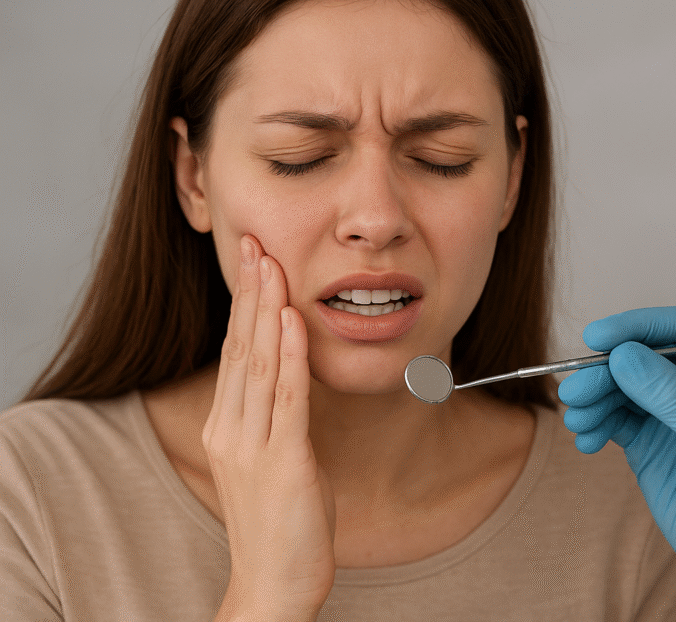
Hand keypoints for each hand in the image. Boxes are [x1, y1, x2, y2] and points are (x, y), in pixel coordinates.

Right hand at [206, 236, 335, 621]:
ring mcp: (252, 445)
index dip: (244, 304)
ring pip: (257, 363)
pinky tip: (290, 320)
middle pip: (240, 346)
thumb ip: (280, 417)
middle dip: (250, 291)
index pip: (235, 352)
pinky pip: (285, 398)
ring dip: (265, 309)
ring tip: (270, 264)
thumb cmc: (281, 523)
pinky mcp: (282, 461)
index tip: (253, 262)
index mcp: (229, 426)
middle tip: (254, 242)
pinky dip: (288, 355)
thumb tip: (299, 375)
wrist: (274, 582)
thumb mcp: (276, 459)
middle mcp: (232, 429)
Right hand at [559, 306, 675, 621]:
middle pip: (642, 356)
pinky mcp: (651, 440)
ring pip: (622, 386)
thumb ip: (670, 394)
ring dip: (594, 398)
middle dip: (605, 371)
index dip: (637, 327)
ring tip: (578, 420)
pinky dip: (596, 424)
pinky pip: (614, 418)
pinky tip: (588, 440)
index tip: (596, 337)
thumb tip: (622, 354)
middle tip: (574, 392)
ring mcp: (674, 412)